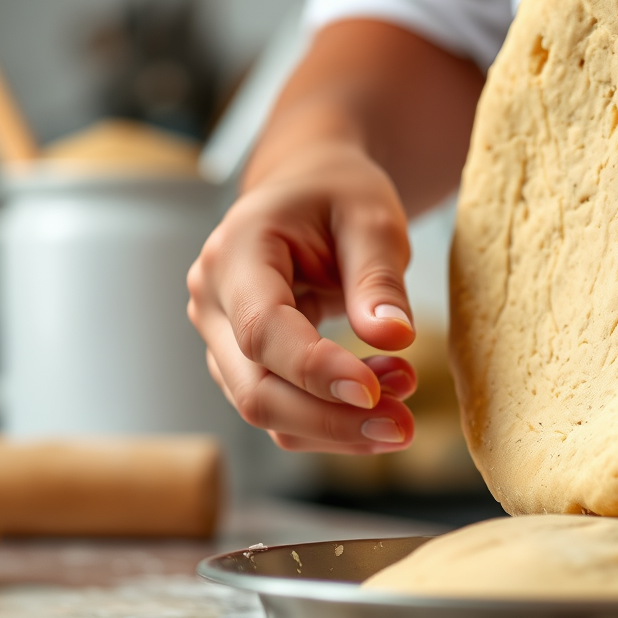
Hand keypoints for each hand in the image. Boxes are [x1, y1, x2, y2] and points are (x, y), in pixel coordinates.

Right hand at [187, 141, 417, 454]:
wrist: (309, 190)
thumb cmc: (338, 195)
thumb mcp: (372, 219)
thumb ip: (379, 278)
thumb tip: (394, 336)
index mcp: (235, 253)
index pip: (263, 330)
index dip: (316, 370)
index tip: (375, 393)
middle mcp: (212, 302)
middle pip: (256, 389)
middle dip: (331, 419)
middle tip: (404, 427)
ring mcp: (221, 339)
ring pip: (267, 411)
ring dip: (337, 426)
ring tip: (404, 414)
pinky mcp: (244, 364)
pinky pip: (281, 411)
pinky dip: (331, 421)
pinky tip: (382, 408)